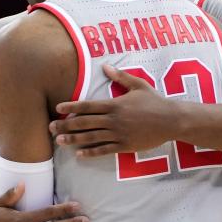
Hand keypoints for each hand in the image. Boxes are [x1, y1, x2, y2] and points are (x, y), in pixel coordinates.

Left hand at [51, 65, 173, 156]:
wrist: (171, 120)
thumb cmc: (155, 101)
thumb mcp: (138, 85)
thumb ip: (120, 77)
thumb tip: (105, 67)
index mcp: (115, 104)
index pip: (88, 105)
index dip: (71, 106)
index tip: (58, 108)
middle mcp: (114, 120)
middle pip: (85, 123)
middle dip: (66, 125)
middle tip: (50, 128)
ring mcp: (119, 134)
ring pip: (91, 137)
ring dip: (74, 140)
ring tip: (59, 141)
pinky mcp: (125, 146)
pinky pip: (105, 150)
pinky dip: (91, 152)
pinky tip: (79, 154)